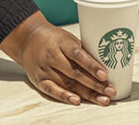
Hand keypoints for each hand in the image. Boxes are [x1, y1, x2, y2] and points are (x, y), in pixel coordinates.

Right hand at [0, 11, 115, 105]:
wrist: (28, 38)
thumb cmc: (54, 38)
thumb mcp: (68, 38)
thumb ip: (82, 52)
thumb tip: (105, 64)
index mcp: (62, 43)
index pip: (78, 55)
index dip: (92, 66)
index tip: (105, 75)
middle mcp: (52, 56)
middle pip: (76, 73)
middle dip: (95, 84)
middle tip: (110, 91)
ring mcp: (45, 69)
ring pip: (67, 84)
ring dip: (86, 94)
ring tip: (102, 99)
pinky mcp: (39, 80)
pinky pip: (52, 90)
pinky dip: (64, 96)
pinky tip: (77, 101)